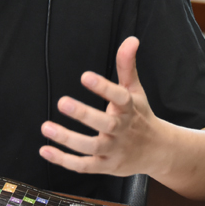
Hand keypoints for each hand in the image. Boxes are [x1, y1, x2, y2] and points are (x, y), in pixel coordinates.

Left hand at [39, 36, 164, 176]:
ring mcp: (114, 149)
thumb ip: (127, 66)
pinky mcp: (106, 166)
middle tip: (62, 102)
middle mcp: (122, 129)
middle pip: (105, 123)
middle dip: (84, 114)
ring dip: (68, 139)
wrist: (159, 152)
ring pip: (91, 147)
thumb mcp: (136, 90)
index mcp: (129, 108)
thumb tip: (131, 39)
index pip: (119, 96)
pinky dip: (65, 161)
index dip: (103, 87)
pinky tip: (46, 150)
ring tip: (46, 127)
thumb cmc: (141, 116)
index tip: (85, 76)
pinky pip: (85, 166)